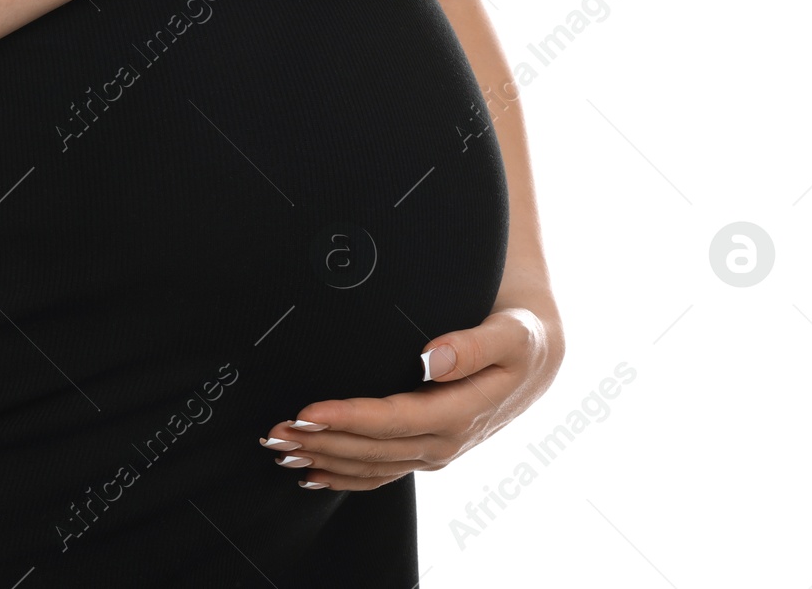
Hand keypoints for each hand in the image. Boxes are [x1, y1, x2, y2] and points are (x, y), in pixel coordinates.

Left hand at [257, 305, 564, 490]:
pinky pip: (381, 474)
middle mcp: (445, 442)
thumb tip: (431, 357)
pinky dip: (344, 477)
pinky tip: (312, 474)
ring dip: (323, 459)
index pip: (393, 420)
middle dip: (320, 442)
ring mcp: (435, 452)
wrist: (536, 359)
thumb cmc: (520, 339)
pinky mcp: (426, 451)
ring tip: (280, 448)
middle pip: (372, 449)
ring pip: (370, 466)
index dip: (349, 419)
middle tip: (275, 430)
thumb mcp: (511, 335)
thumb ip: (472, 345)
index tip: (308, 410)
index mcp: (461, 413)